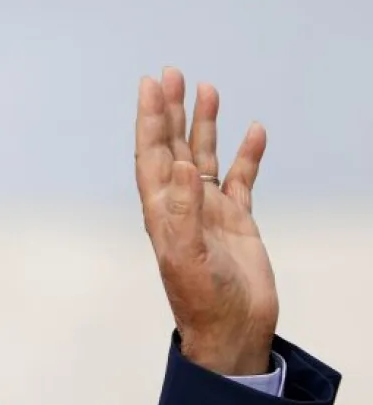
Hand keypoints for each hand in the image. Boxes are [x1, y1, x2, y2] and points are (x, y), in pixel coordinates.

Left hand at [135, 67, 277, 375]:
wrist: (232, 331)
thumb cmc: (202, 300)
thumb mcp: (186, 256)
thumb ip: (182, 211)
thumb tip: (183, 164)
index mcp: (162, 211)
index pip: (152, 154)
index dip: (150, 119)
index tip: (149, 85)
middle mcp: (181, 205)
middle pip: (175, 146)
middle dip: (172, 111)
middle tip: (172, 73)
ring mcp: (209, 211)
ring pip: (206, 156)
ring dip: (205, 125)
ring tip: (207, 88)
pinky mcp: (237, 220)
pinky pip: (241, 178)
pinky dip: (246, 154)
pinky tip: (254, 130)